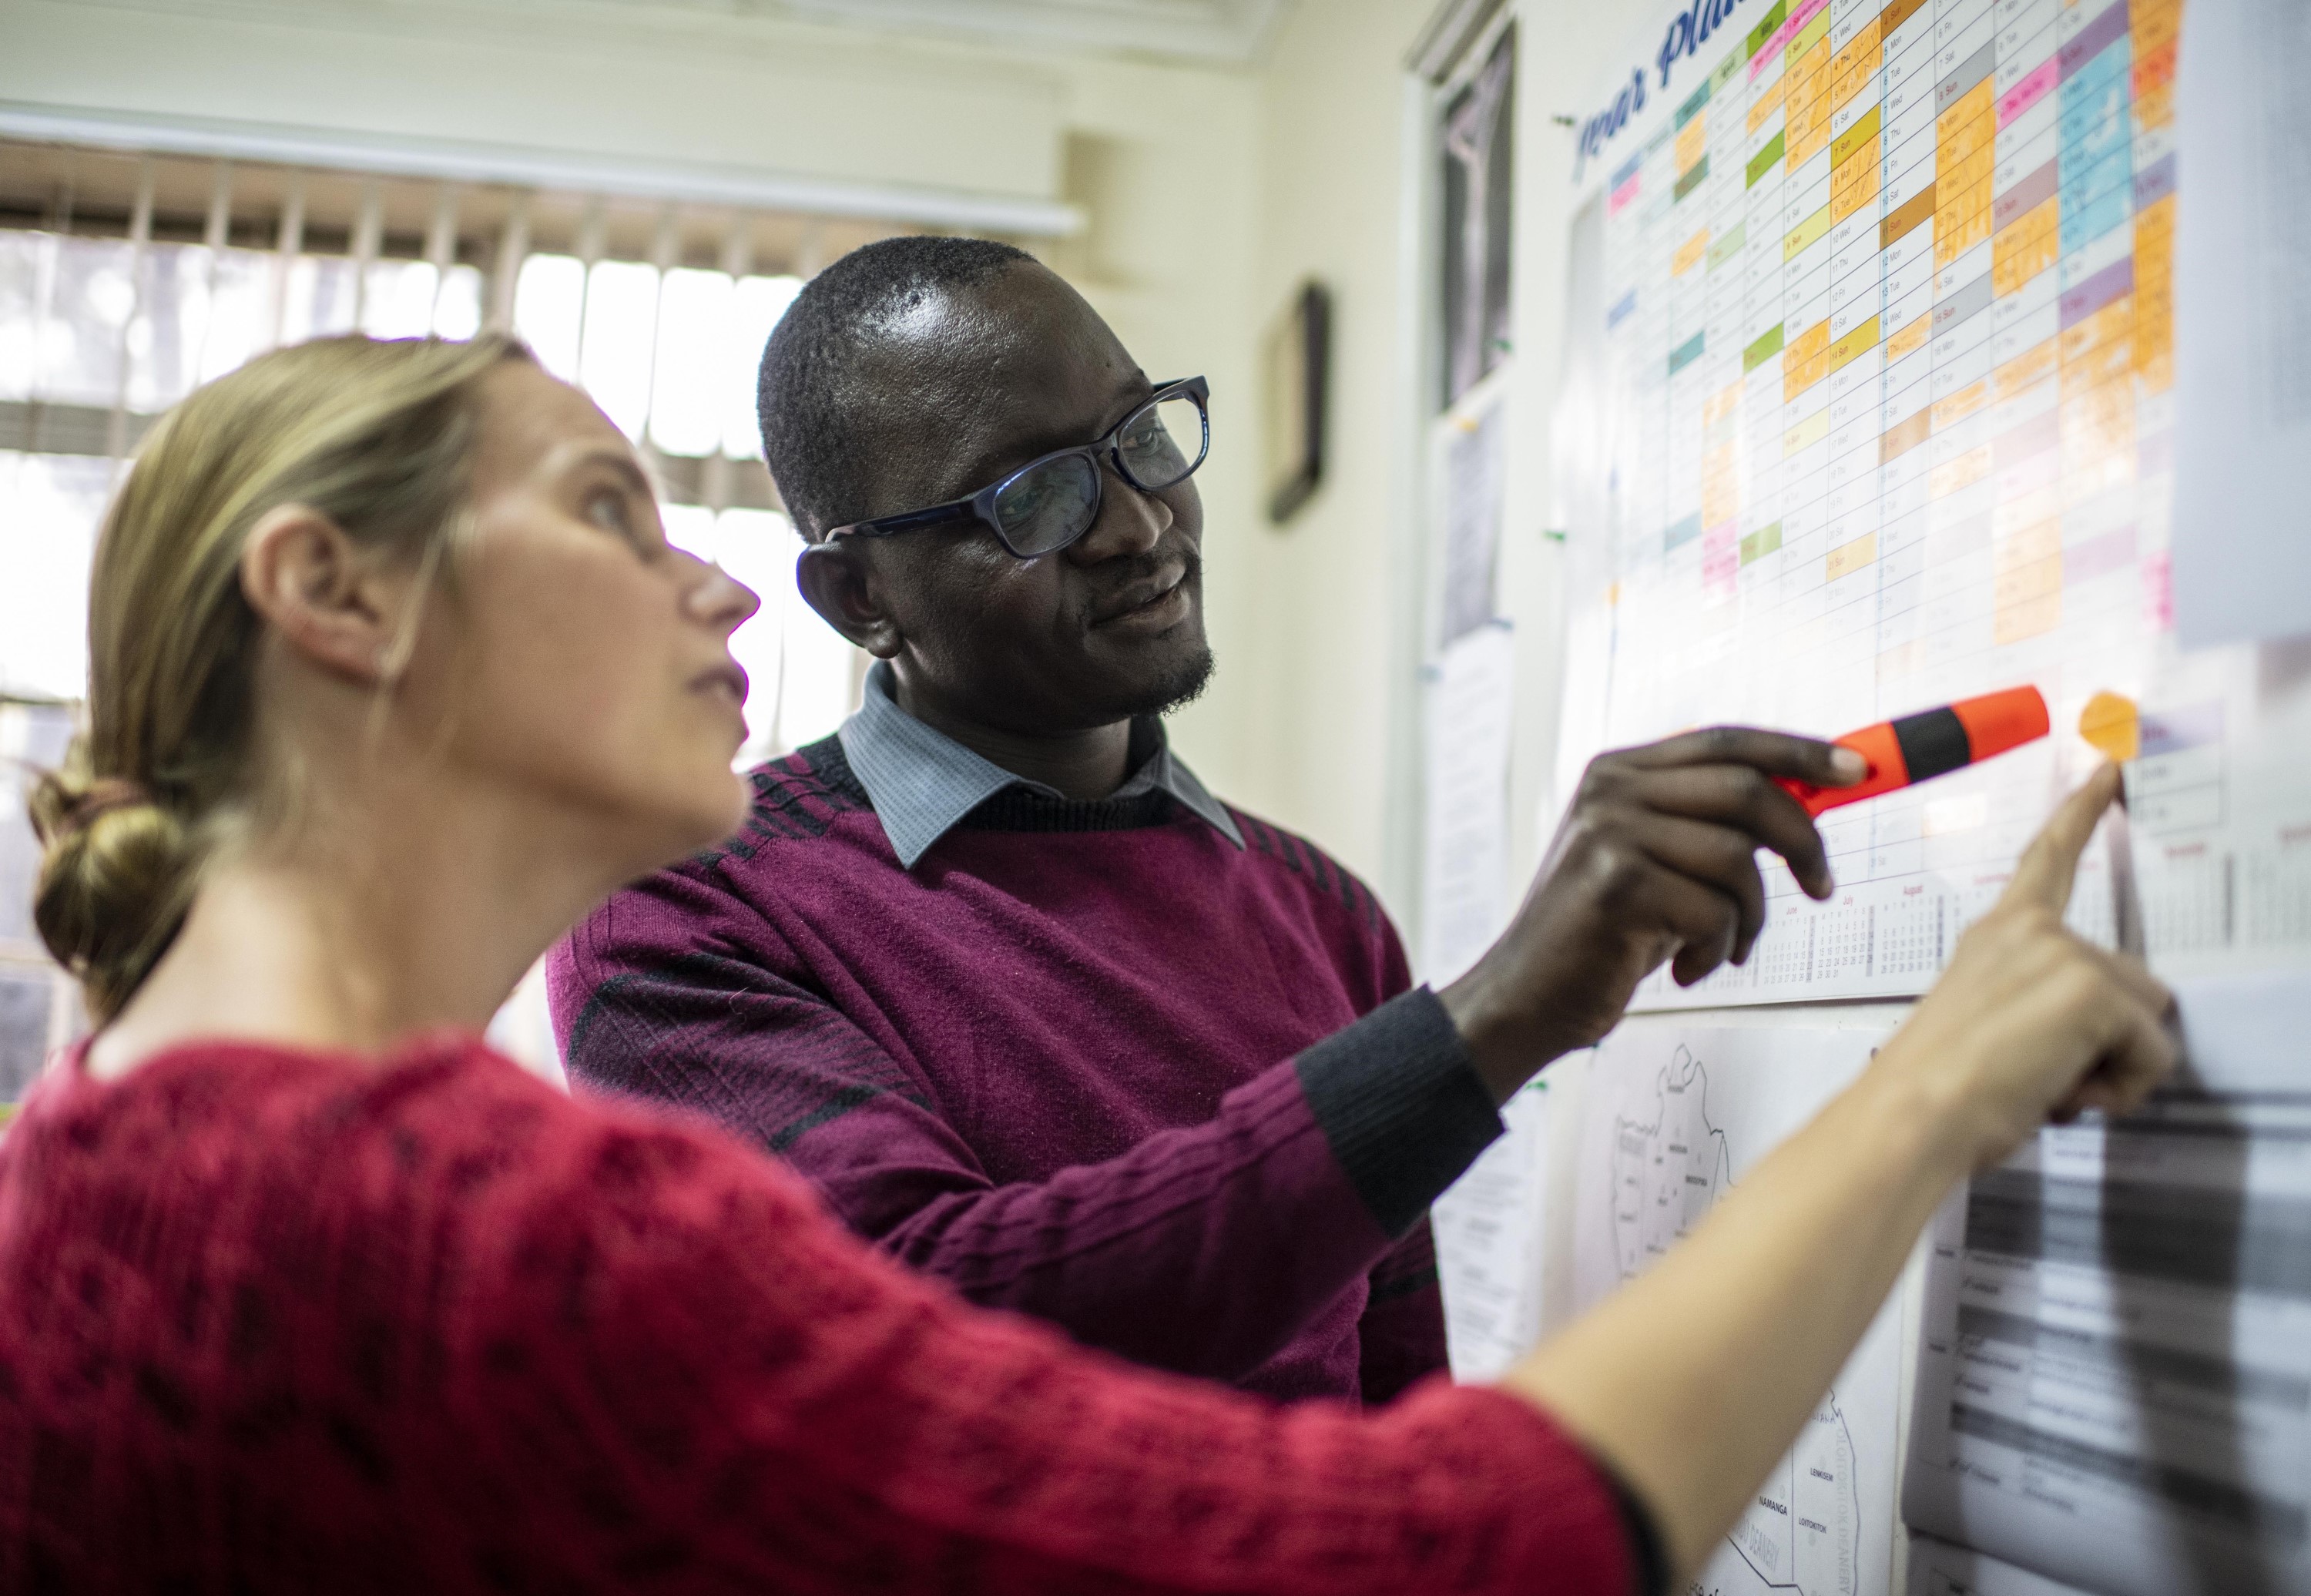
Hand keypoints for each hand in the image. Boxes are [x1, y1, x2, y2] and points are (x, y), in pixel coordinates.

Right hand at [1440, 728, 1864, 1098]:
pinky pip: (1716, 912)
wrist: (1529, 996)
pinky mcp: (1616, 885)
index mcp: (1619, 772)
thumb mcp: (1658, 862)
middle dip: (1803, 842)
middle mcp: (1611, 790)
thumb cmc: (1604, 935)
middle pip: (1747, 789)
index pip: (1727, 741)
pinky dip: (1717, 952)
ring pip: (1739, 859)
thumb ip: (1711, 824)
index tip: (1857, 768)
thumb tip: (1810, 797)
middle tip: (1821, 886)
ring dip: (1751, 917)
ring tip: (1723, 946)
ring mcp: (1609, 834)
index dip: (1800, 751)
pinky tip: (1683, 968)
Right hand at [1874, 763, 2176, 1171]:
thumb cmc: (1932, 1089)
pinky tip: (2063, 1092)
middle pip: (2131, 982)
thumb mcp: (1985, 1026)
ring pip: (2147, 1020)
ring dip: (2114, 1066)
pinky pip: (2153, 1052)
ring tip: (2046, 1086)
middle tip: (2042, 1075)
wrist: (1911, 1114)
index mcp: (1996, 935)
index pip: (2046, 860)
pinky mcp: (2092, 990)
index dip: (2081, 813)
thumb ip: (2035, 1005)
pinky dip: (2122, 1087)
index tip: (2109, 770)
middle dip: (2108, 1039)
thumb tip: (2089, 1046)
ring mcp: (2064, 954)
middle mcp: (2031, 931)